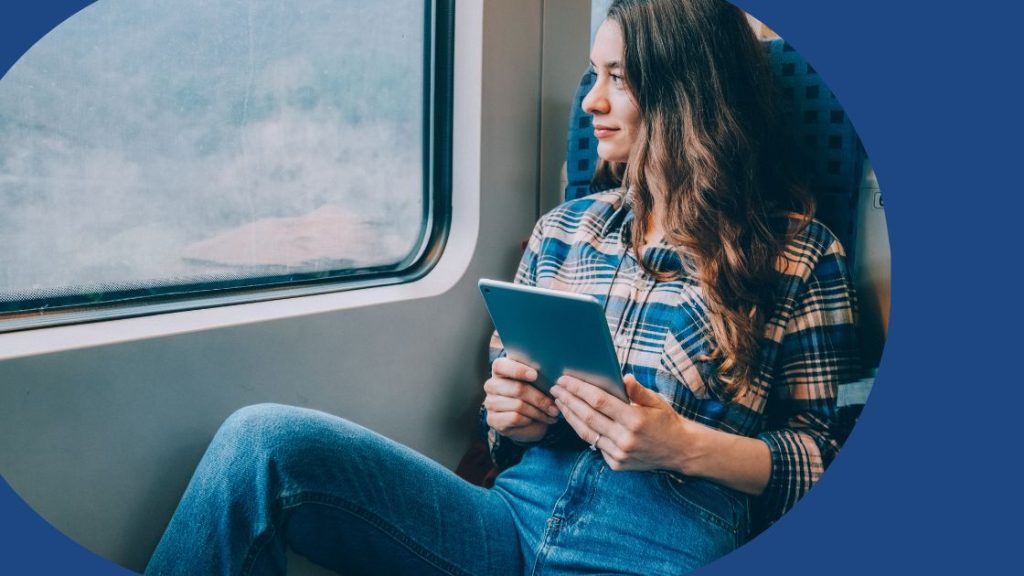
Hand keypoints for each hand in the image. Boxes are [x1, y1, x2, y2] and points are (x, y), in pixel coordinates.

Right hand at [484, 357, 560, 443]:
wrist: (526, 420)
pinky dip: (530, 420)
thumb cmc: (533, 394)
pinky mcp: (493, 419)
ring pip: (518, 405)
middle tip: (554, 406)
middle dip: (540, 399)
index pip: (501, 366)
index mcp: (499, 370)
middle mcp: (491, 385)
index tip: (535, 375)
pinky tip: (538, 420)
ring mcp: (490, 403)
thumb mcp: (536, 382)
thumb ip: (538, 374)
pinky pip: (515, 418)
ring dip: (539, 412)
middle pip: (517, 389)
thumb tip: (553, 373)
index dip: (518, 370)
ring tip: (551, 414)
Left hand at [551, 374, 695, 472]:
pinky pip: (595, 445)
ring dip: (570, 416)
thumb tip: (623, 377)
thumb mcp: (656, 401)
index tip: (565, 379)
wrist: (680, 451)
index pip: (598, 401)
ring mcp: (620, 454)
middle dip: (568, 400)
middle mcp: (625, 438)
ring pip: (587, 433)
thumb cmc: (666, 421)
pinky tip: (574, 419)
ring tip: (559, 402)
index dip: (579, 389)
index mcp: (635, 420)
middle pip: (587, 416)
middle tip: (555, 388)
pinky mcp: (617, 464)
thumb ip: (638, 391)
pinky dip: (583, 431)